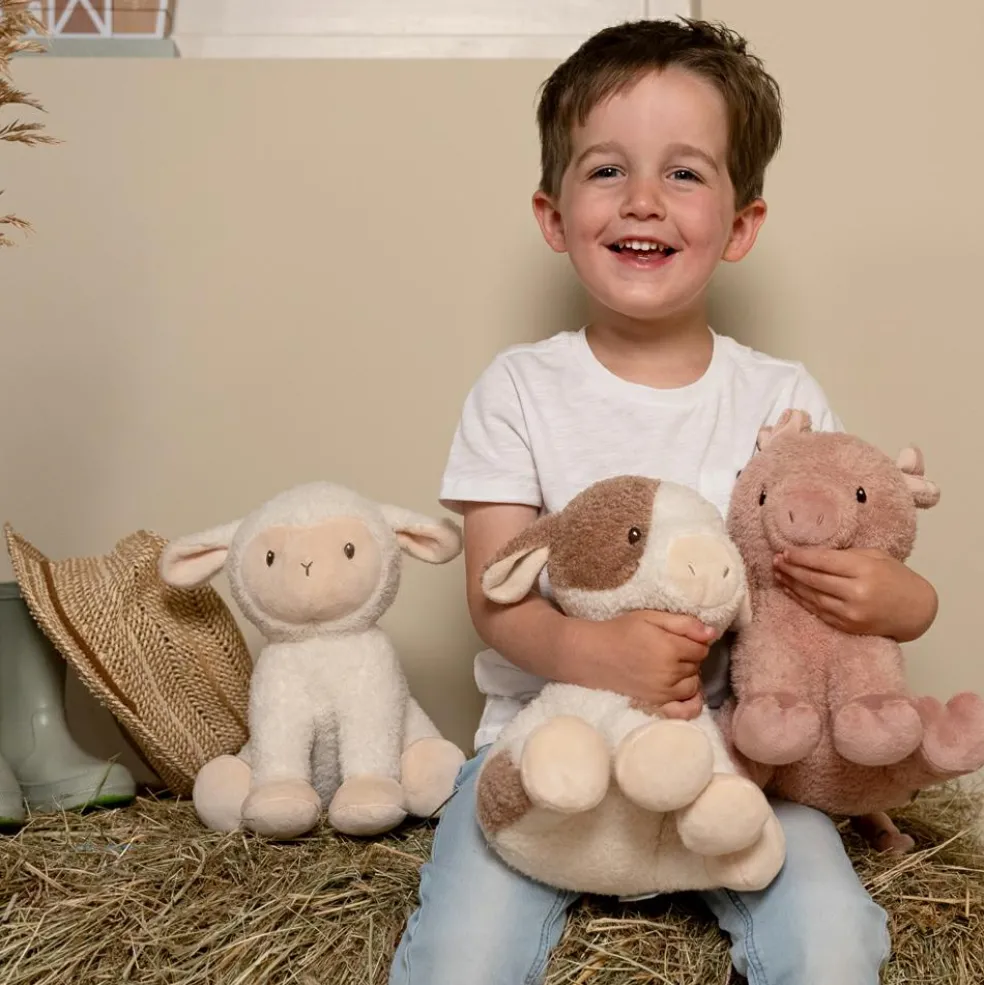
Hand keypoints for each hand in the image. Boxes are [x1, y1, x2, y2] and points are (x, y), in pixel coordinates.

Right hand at [563, 610, 715, 719]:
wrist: (592, 654)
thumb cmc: (620, 631)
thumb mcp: (650, 617)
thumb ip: (683, 624)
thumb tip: (712, 633)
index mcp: (670, 648)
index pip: (701, 648)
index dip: (693, 640)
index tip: (678, 637)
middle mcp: (670, 674)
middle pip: (698, 666)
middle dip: (689, 657)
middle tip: (669, 649)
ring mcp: (663, 692)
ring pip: (693, 685)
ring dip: (688, 675)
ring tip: (670, 666)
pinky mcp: (656, 704)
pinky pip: (685, 710)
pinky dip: (690, 702)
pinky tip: (682, 691)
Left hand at [774, 547, 937, 641]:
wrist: (916, 610)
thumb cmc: (896, 577)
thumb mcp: (876, 557)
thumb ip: (846, 555)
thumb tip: (813, 553)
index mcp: (864, 570)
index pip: (823, 561)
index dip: (801, 556)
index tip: (785, 551)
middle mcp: (856, 592)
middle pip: (814, 579)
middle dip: (791, 569)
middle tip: (775, 561)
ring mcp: (851, 613)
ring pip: (812, 596)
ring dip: (791, 584)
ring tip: (777, 574)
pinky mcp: (847, 626)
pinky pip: (818, 611)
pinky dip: (801, 600)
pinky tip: (790, 590)